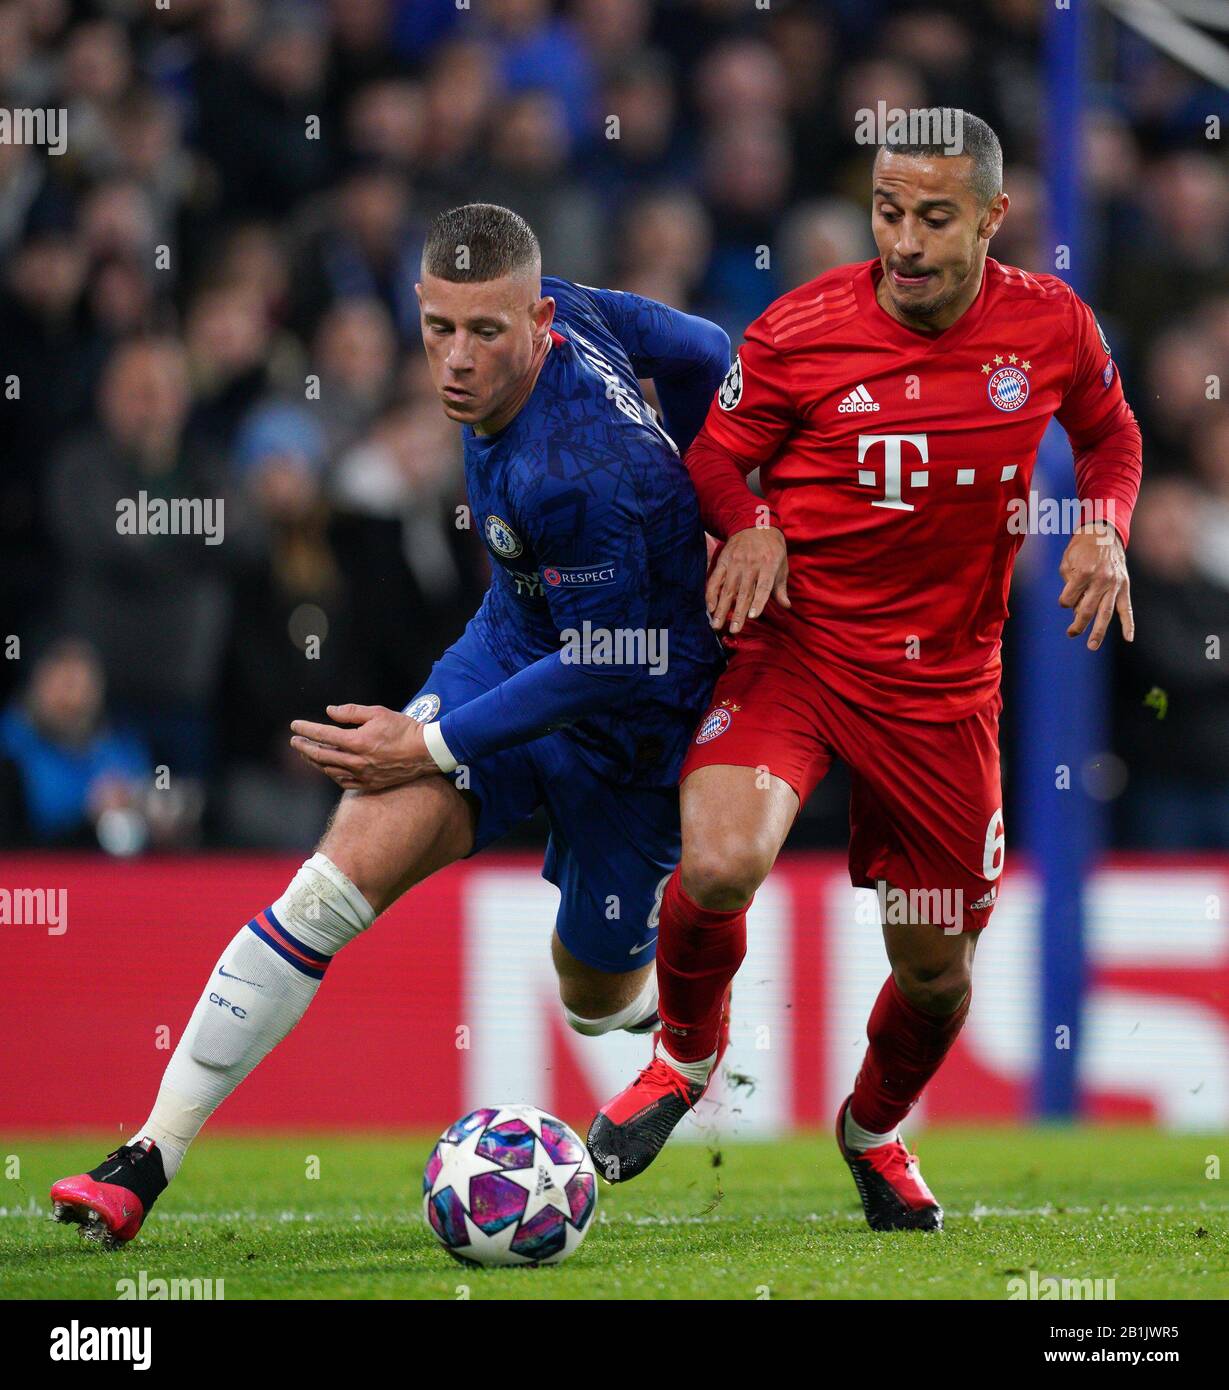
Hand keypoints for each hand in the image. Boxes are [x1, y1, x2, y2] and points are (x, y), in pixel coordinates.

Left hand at [289, 704, 437, 791]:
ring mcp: (362, 775)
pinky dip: (331, 774)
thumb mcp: (378, 713)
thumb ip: (351, 712)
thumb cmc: (403, 729)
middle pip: (320, 755)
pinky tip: (327, 768)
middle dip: (304, 747)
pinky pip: (343, 782)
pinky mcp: (369, 783)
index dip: (306, 729)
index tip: (295, 725)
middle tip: (295, 741)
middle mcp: (356, 761)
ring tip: (307, 754)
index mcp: (356, 741)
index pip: (323, 735)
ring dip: (314, 761)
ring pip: (329, 770)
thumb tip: (330, 711)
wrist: (425, 752)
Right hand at [706, 525, 789, 633]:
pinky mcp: (723, 561)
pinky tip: (710, 607)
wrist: (755, 524)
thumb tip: (787, 606)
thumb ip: (781, 587)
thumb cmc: (772, 548)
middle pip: (743, 593)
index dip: (758, 602)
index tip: (753, 616)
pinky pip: (715, 579)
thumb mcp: (782, 564)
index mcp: (768, 565)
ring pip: (727, 590)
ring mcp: (735, 563)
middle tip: (734, 630)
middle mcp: (751, 565)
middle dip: (738, 613)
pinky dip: (711, 594)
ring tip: (717, 625)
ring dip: (721, 609)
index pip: (763, 587)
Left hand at [1058, 522, 1133, 649]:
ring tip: (1091, 646)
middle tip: (1071, 634)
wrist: (1104, 532)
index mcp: (1084, 572)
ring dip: (1098, 632)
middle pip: (1087, 610)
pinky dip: (1129, 624)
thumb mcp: (1067, 561)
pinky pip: (1127, 608)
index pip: (1069, 599)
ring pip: (1106, 613)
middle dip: (1078, 625)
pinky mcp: (1124, 586)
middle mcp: (1101, 580)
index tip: (1065, 599)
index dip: (1064, 601)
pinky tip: (1129, 638)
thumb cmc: (1081, 547)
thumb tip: (1073, 608)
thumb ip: (1068, 584)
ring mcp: (1115, 585)